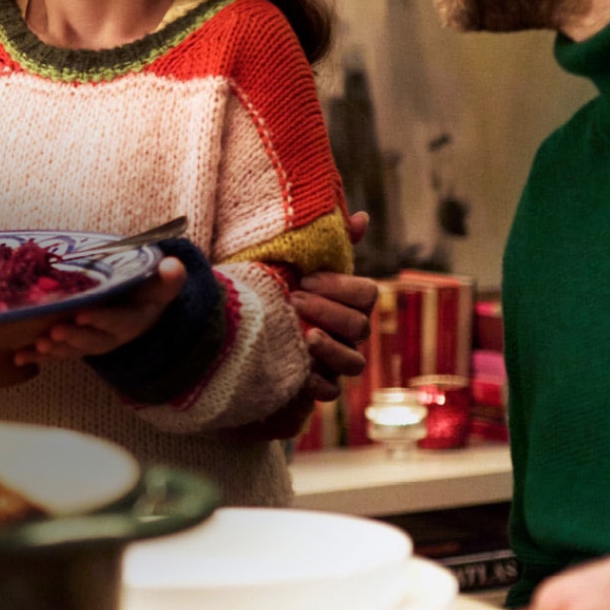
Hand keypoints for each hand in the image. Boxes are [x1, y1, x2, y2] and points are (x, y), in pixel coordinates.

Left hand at [18, 257, 187, 363]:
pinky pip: (57, 353)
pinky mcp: (75, 345)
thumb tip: (172, 267)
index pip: (118, 322)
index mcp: (132, 320)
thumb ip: (169, 278)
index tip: (83, 314)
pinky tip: (18, 356)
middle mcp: (111, 336)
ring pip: (72, 350)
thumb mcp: (163, 284)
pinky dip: (37, 356)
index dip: (101, 320)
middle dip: (72, 338)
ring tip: (36, 346)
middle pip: (91, 341)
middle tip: (53, 333)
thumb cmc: (148, 292)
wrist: (141, 310)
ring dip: (54, 349)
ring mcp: (92, 342)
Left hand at [287, 212, 378, 405]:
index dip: (341, 286)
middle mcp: (349, 333)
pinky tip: (300, 371)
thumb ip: (327, 243)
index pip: (368, 294)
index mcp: (348, 302)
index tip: (306, 278)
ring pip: (354, 363)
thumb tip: (361, 217)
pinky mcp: (318, 387)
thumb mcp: (292, 262)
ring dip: (331, 348)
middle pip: (360, 326)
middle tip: (294, 299)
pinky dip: (318, 383)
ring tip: (305, 337)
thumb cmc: (273, 288)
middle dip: (328, 311)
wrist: (241, 327)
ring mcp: (336, 362)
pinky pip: (331, 391)